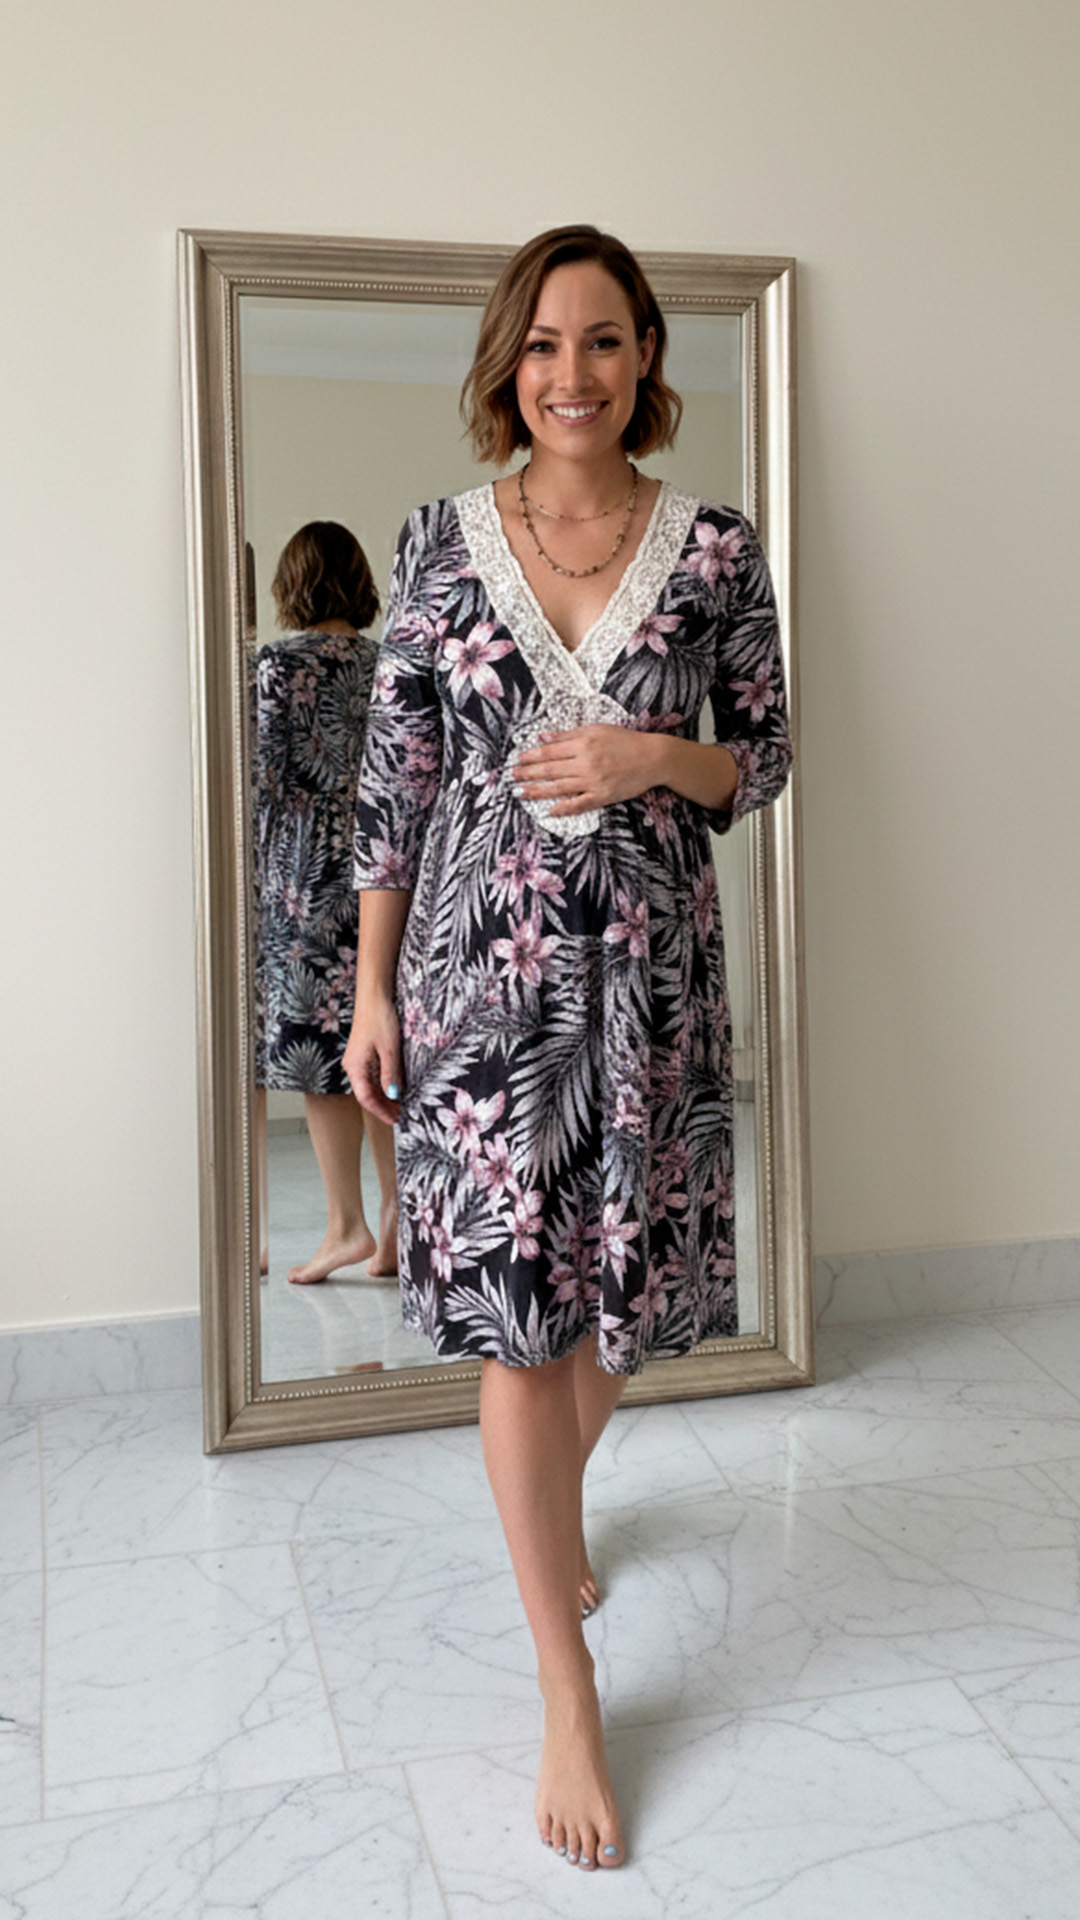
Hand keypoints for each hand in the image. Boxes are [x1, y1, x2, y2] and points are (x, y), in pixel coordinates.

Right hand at [343, 993, 403, 1124]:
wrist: (374, 996)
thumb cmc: (380, 1019)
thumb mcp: (389, 1049)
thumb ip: (390, 1074)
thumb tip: (393, 1095)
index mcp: (355, 1067)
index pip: (365, 1098)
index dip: (380, 1111)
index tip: (394, 1120)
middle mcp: (353, 1066)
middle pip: (366, 1094)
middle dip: (383, 1106)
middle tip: (400, 1115)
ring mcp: (358, 1060)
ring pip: (369, 1085)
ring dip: (383, 1096)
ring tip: (400, 1104)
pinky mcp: (364, 1053)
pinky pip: (372, 1075)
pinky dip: (383, 1084)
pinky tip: (395, 1087)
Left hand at [514, 725, 661, 816]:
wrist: (653, 758)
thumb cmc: (625, 741)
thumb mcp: (597, 730)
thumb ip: (568, 735)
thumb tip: (543, 737)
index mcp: (583, 743)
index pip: (550, 751)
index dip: (531, 756)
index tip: (518, 760)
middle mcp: (585, 762)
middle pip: (550, 769)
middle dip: (528, 773)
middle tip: (512, 777)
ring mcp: (593, 781)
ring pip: (559, 787)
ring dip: (538, 791)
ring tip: (522, 793)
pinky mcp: (603, 796)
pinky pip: (579, 804)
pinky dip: (564, 808)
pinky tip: (551, 811)